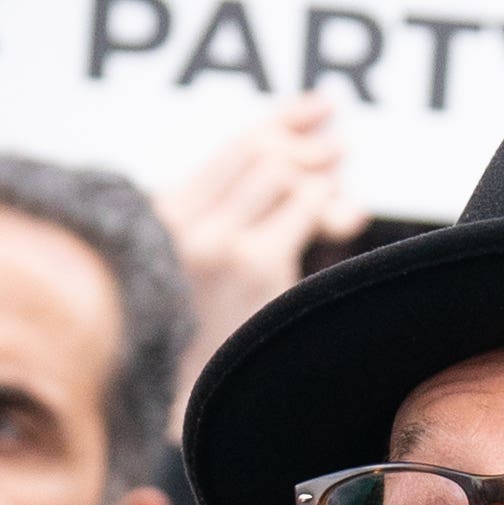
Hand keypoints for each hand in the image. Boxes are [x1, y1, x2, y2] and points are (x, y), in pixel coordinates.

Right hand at [156, 94, 363, 377]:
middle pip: (264, 151)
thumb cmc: (189, 330)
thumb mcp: (187, 256)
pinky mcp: (256, 271)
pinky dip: (328, 208)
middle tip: (338, 145)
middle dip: (309, 143)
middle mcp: (188, 224)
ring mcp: (223, 247)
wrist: (176, 398)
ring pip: (288, 177)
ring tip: (336, 192)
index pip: (234, 144)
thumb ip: (228, 206)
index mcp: (161, 215)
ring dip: (321, 178)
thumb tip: (314, 155)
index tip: (319, 106)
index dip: (284, 118)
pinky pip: (305, 211)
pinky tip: (342, 219)